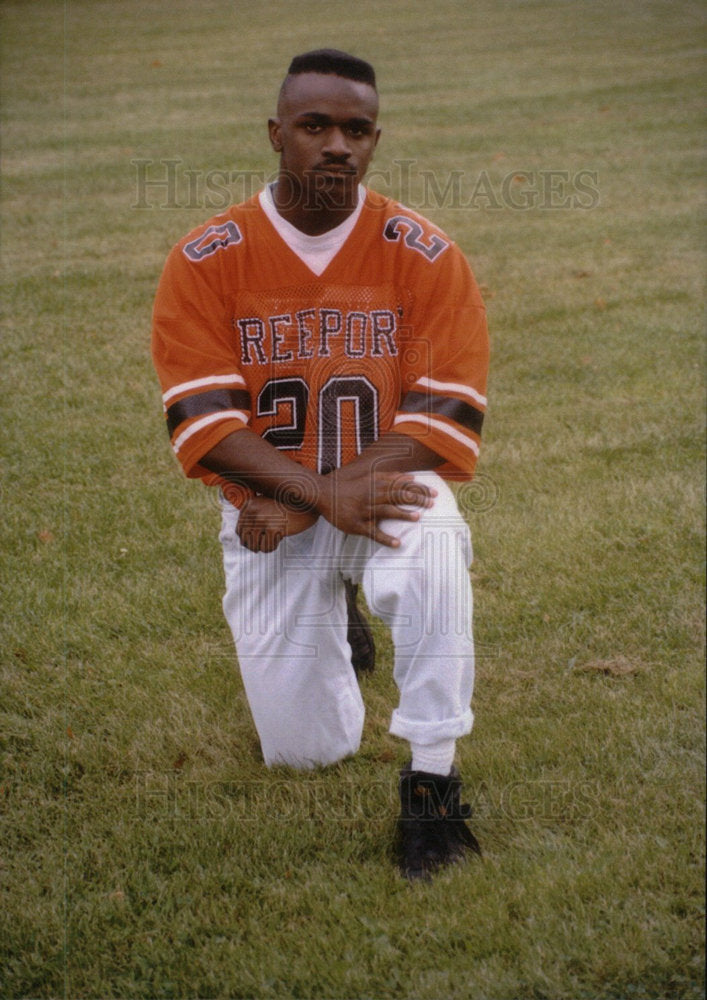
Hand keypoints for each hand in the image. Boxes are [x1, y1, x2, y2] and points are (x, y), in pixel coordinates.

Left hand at [236, 496, 317, 552]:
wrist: (307, 503)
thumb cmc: (288, 505)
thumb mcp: (267, 504)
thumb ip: (254, 516)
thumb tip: (243, 541)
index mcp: (250, 505)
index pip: (239, 529)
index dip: (246, 539)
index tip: (255, 541)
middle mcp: (253, 512)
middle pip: (245, 539)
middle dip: (253, 546)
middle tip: (263, 545)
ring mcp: (263, 520)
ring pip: (254, 546)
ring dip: (263, 547)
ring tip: (272, 541)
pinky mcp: (273, 529)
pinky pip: (267, 548)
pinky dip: (272, 547)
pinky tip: (280, 539)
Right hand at [317, 469, 435, 546]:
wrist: (325, 494)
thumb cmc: (351, 487)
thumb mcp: (369, 478)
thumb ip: (390, 477)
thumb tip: (411, 476)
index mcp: (376, 483)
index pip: (402, 485)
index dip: (419, 488)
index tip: (434, 492)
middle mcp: (372, 495)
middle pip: (397, 496)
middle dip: (416, 499)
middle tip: (432, 503)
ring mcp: (364, 510)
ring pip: (386, 511)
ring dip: (402, 514)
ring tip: (418, 517)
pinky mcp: (357, 525)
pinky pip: (373, 532)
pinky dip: (386, 538)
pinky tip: (398, 543)